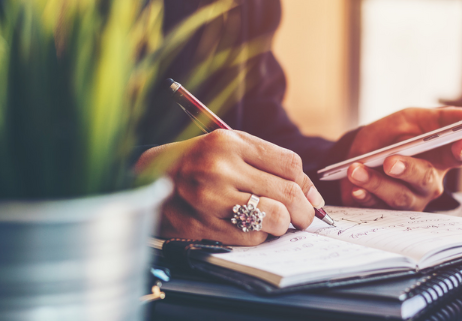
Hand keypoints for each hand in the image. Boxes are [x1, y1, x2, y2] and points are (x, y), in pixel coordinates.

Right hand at [136, 130, 324, 245]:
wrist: (148, 182)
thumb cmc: (198, 162)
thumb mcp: (229, 147)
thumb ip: (269, 162)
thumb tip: (312, 196)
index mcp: (229, 143)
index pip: (290, 165)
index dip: (307, 185)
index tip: (310, 197)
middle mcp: (220, 170)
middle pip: (287, 193)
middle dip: (304, 211)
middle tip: (304, 217)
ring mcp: (210, 200)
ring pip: (275, 218)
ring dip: (283, 224)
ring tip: (276, 221)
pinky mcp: (205, 227)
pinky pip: (253, 238)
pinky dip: (260, 236)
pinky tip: (248, 227)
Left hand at [341, 107, 461, 210]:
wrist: (357, 153)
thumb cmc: (391, 135)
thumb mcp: (411, 119)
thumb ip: (441, 118)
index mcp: (441, 156)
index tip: (460, 145)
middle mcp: (430, 181)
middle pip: (426, 179)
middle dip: (407, 169)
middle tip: (389, 162)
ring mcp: (411, 199)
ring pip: (400, 196)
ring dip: (376, 182)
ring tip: (356, 170)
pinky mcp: (389, 211)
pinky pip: (378, 207)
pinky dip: (365, 196)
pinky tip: (356, 189)